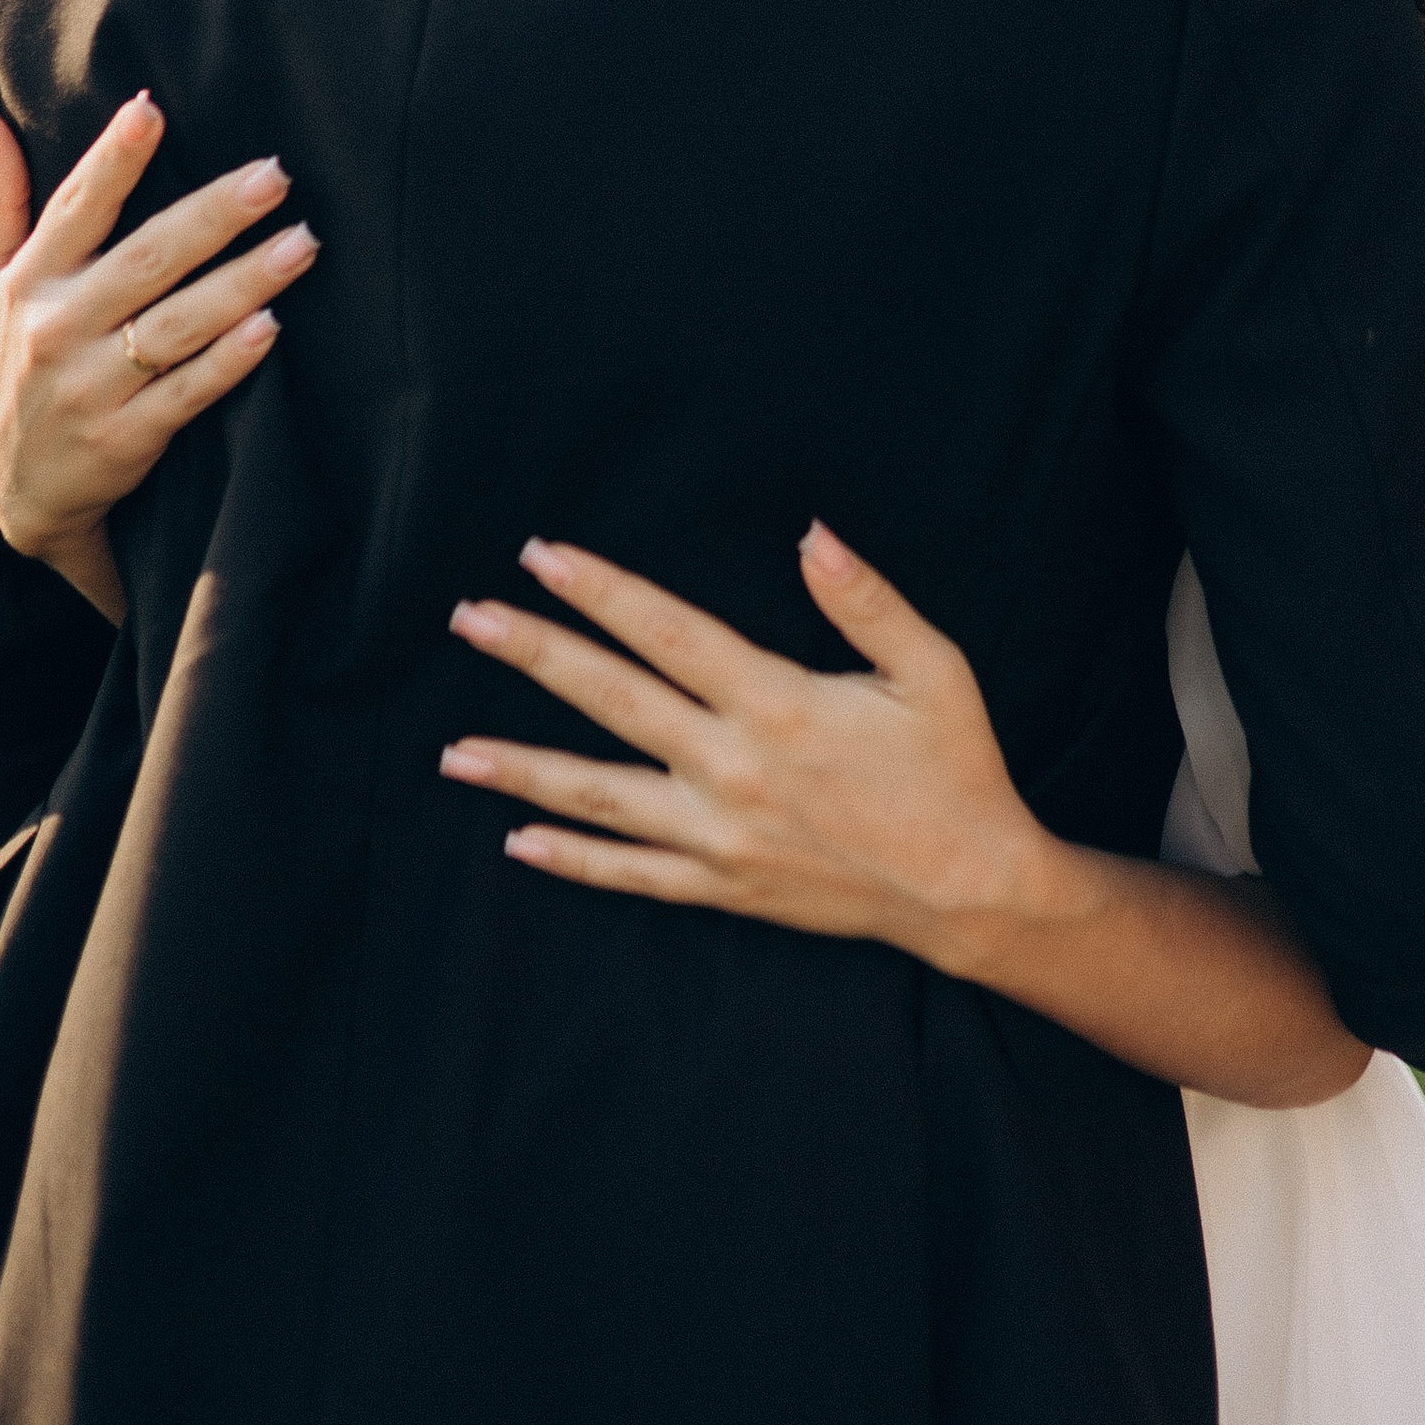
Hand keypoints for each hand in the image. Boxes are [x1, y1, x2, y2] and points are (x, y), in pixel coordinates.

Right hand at [0, 91, 318, 622]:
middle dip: (213, 216)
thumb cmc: (15, 362)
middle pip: (146, 261)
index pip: (75, 209)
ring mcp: (91, 387)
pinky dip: (228, 362)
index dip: (111, 160)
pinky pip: (187, 393)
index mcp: (30, 282)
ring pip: (177, 325)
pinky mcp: (125, 438)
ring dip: (242, 283)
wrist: (17, 491)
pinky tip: (271, 327)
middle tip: (275, 176)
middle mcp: (57, 328)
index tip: (149, 109)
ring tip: (302, 244)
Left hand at [441, 525, 1054, 965]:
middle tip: (469, 619)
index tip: (541, 556)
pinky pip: (631, 874)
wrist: (971, 891)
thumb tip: (810, 534)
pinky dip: (571, 860)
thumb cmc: (956, 767)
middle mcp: (733, 770)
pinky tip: (518, 841)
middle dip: (535, 654)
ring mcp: (721, 837)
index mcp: (778, 704)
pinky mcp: (724, 886)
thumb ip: (866, 600)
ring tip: (453, 753)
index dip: (601, 590)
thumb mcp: (933, 669)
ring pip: (599, 796)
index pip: (667, 633)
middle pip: (612, 700)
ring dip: (522, 769)